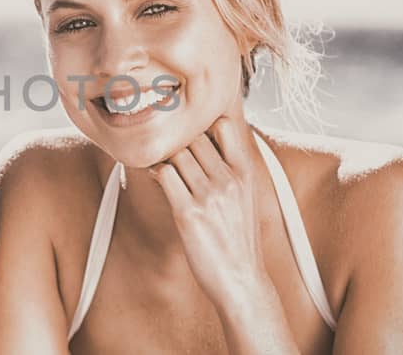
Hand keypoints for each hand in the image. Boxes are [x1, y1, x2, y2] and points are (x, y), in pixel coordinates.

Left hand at [148, 104, 272, 300]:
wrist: (241, 279)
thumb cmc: (239, 238)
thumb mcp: (247, 197)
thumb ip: (231, 169)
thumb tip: (204, 143)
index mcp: (245, 172)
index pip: (222, 124)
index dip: (201, 124)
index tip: (188, 133)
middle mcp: (229, 179)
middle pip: (192, 137)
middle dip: (176, 142)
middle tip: (165, 151)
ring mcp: (209, 195)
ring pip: (175, 154)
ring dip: (163, 157)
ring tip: (160, 166)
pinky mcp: (188, 213)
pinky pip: (164, 175)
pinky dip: (155, 172)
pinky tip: (156, 179)